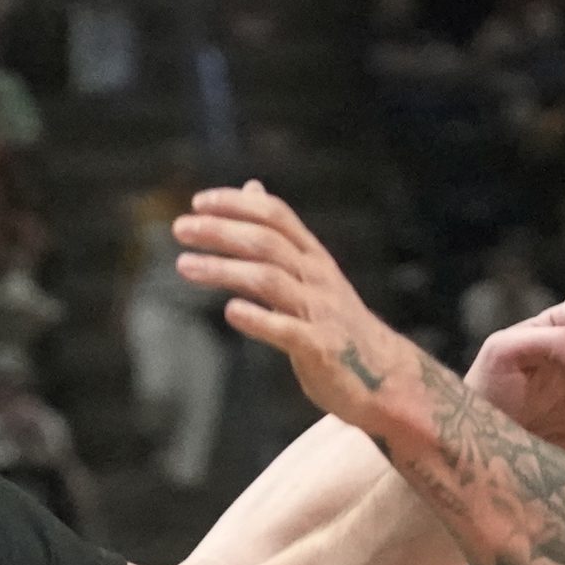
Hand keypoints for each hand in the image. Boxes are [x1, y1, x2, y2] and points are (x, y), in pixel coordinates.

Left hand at [173, 183, 409, 430]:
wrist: (385, 377)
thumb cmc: (336, 324)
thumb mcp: (311, 272)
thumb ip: (279, 235)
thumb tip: (252, 188)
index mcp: (314, 257)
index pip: (276, 215)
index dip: (237, 204)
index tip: (198, 202)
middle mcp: (318, 277)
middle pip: (266, 242)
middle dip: (221, 231)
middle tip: (180, 229)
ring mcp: (320, 312)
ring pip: (269, 279)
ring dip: (224, 270)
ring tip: (184, 267)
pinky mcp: (320, 348)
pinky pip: (286, 329)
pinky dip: (258, 319)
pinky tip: (231, 311)